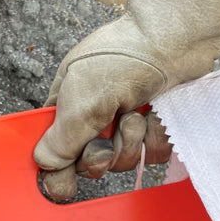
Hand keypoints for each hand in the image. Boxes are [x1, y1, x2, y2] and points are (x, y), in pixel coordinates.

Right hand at [34, 0, 219, 200]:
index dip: (60, 168)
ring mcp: (126, 123)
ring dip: (132, 141)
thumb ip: (61, 140)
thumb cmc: (122, 58)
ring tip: (137, 111)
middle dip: (102, 154)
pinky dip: (156, 137)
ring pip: (124, 162)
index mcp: (66, 107)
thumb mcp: (80, 100)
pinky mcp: (156, 127)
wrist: (175, 38)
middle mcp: (94, 117)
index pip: (54, 151)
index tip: (65, 182)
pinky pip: (153, 155)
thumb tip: (44, 165)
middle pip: (90, 164)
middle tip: (108, 131)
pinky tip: (157, 114)